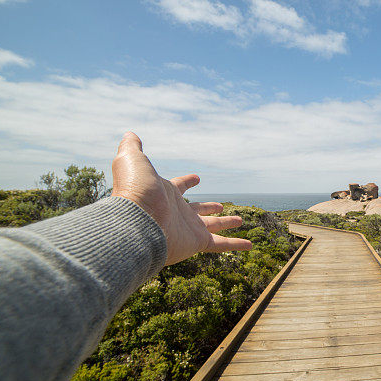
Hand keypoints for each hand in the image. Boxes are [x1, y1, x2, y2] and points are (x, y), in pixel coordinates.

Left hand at [111, 132, 251, 264]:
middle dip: (209, 207)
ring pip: (213, 226)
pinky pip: (221, 244)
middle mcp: (178, 212)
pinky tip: (249, 245)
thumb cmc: (134, 191)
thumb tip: (130, 134)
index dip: (187, 181)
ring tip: (240, 220)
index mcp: (166, 193)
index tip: (197, 178)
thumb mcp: (133, 161)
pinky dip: (236, 244)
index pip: (180, 186)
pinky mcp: (197, 242)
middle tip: (220, 206)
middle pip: (198, 210)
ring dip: (226, 223)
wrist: (136, 223)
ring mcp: (188, 228)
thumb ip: (132, 147)